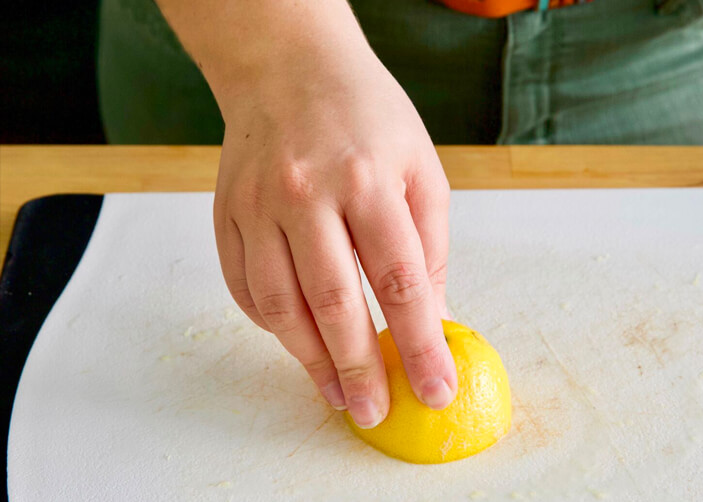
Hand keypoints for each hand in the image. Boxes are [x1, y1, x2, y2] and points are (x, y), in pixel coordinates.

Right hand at [212, 21, 455, 429]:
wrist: (287, 67)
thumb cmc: (367, 116)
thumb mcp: (419, 168)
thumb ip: (427, 247)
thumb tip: (432, 321)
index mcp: (367, 180)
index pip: (400, 284)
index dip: (420, 346)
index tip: (435, 391)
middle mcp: (305, 195)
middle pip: (334, 304)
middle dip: (359, 369)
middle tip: (374, 412)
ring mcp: (256, 206)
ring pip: (280, 305)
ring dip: (310, 360)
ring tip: (336, 394)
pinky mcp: (226, 214)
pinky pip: (243, 287)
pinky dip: (272, 325)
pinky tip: (298, 343)